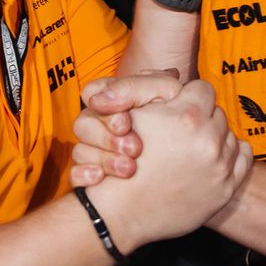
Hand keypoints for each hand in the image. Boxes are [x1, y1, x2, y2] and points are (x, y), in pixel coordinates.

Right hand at [68, 72, 181, 186]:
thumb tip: (98, 100)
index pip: (91, 93)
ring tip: (128, 169)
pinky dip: (84, 176)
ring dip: (103, 158)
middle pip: (83, 124)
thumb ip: (134, 86)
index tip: (125, 123)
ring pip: (80, 150)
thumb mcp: (164, 93)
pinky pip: (74, 175)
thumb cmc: (181, 121)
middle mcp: (101, 124)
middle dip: (107, 137)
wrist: (191, 166)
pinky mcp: (93, 177)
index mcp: (114, 100)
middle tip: (134, 148)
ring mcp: (96, 151)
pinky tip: (100, 179)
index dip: (106, 108)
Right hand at [82, 80, 249, 252]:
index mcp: (187, 115)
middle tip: (181, 131)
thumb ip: (155, 89)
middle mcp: (208, 139)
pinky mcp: (225, 188)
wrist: (122, 212)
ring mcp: (219, 165)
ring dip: (213, 137)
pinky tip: (213, 157)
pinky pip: (242, 158)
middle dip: (201, 118)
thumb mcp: (130, 114)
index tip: (178, 107)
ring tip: (190, 148)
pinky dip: (230, 154)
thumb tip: (176, 79)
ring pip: (228, 134)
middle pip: (217, 112)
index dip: (188, 96)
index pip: (203, 89)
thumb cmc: (121, 162)